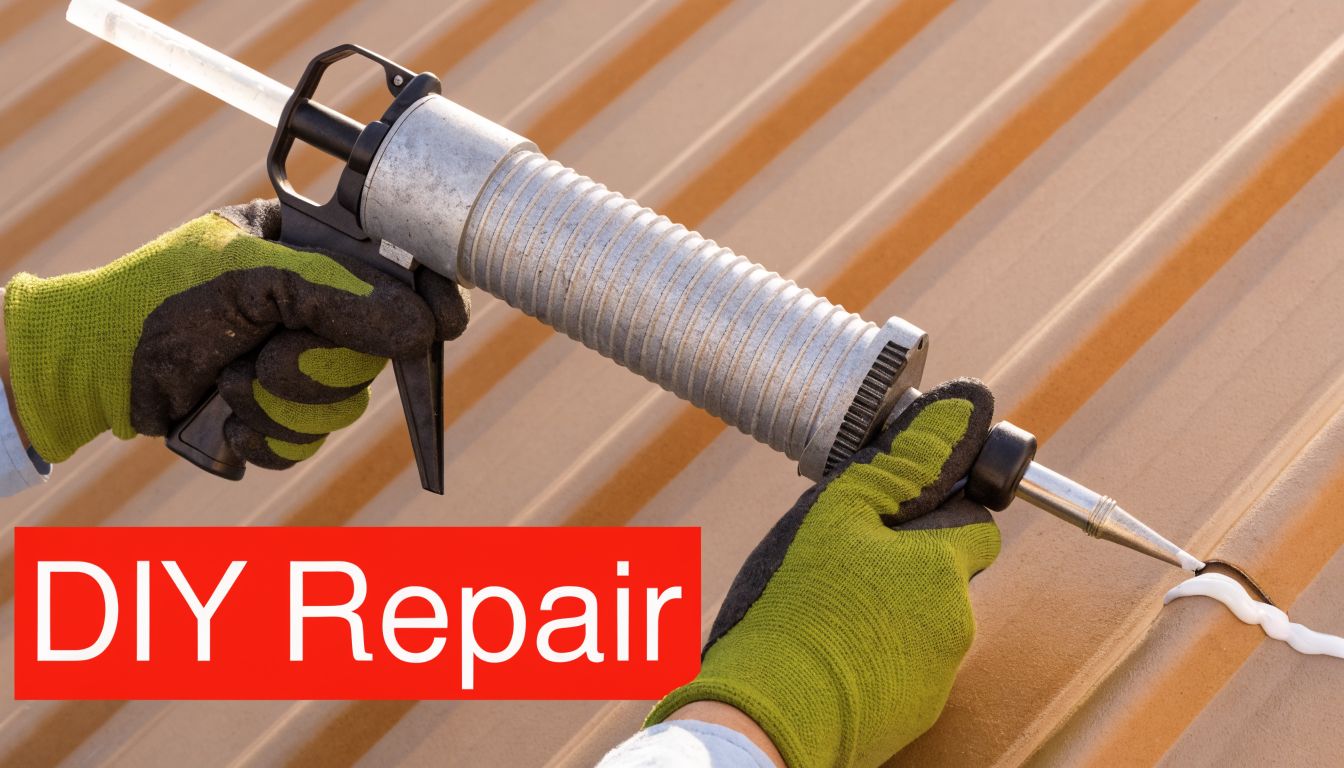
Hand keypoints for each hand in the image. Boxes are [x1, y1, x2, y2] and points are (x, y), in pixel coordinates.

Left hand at [2, 200, 466, 467]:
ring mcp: (300, 367)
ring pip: (345, 406)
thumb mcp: (250, 280)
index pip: (399, 274)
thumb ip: (338, 297)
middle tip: (264, 354)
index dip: (429, 299)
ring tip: (229, 383)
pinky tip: (231, 417)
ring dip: (281, 403)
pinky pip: (310, 444)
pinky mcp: (280, 417)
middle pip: (379, 354)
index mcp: (315, 257)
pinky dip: (268, 437)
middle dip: (315, 366)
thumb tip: (420, 329)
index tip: (443, 323)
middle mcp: (316, 312)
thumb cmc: (159, 301)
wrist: (94, 369)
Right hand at [646, 379, 1001, 767]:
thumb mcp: (836, 512)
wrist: (761, 719)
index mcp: (942, 568)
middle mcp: (954, 625)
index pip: (975, 522)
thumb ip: (905, 462)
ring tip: (822, 611)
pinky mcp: (911, 717)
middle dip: (901, 562)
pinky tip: (824, 651)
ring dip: (884, 607)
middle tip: (839, 562)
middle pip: (942, 573)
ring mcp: (935, 677)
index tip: (887, 514)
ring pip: (919, 619)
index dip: (933, 509)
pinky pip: (901, 666)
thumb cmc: (790, 610)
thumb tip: (965, 409)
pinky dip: (872, 654)